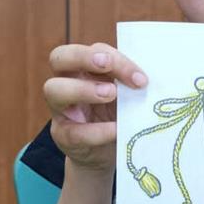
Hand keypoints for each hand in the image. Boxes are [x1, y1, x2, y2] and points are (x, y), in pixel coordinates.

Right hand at [43, 43, 147, 169]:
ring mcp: (61, 109)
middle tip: (106, 65)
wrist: (109, 152)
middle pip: (59, 57)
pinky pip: (73, 131)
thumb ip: (132, 85)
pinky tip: (115, 130)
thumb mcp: (126, 96)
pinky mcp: (63, 135)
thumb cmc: (118, 115)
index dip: (117, 59)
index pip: (95, 50)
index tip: (141, 79)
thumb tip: (149, 80)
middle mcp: (66, 82)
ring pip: (53, 89)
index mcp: (86, 68)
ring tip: (109, 94)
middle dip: (84, 57)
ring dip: (82, 89)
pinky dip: (96, 131)